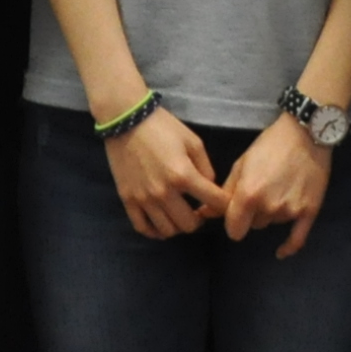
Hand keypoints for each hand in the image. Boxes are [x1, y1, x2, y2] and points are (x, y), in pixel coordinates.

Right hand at [105, 109, 226, 240]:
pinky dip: (156, 231)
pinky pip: (143, 228)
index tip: (222, 204)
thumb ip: (206, 168)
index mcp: (184, 175)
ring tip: (180, 213)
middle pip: (190, 224)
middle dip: (200, 219)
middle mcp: (164, 192)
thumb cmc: (163, 127)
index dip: (224, 205)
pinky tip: (162, 222)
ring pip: (168, 230)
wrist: (126, 120)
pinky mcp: (127, 200)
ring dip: (178, 225)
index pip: (214, 202)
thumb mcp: (193, 141)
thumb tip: (210, 189)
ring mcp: (144, 199)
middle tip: (198, 209)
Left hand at [217, 114, 333, 252]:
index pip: (233, 229)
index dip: (233, 222)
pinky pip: (297, 239)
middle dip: (253, 214)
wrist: (306, 133)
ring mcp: (289, 211)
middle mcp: (268, 207)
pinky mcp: (309, 211)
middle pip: (254, 225)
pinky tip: (280, 252)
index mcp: (248, 195)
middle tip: (262, 191)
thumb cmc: (270, 144)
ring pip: (272, 224)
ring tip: (279, 189)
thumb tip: (204, 213)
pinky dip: (288, 248)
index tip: (235, 214)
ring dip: (271, 214)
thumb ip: (225, 192)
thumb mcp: (242, 164)